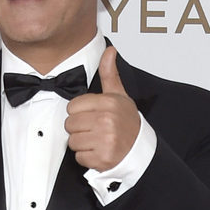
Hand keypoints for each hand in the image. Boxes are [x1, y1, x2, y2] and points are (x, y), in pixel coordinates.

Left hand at [64, 47, 140, 171]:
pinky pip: (79, 158)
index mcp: (109, 103)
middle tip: (94, 129)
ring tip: (96, 140)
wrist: (140, 149)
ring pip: (73, 141)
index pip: (72, 107)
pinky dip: (87, 158)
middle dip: (79, 128)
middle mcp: (106, 121)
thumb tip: (109, 51)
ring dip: (82, 143)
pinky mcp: (102, 158)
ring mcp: (104, 141)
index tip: (91, 115)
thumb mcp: (119, 96)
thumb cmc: (127, 123)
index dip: (79, 112)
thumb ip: (110, 74)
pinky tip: (98, 152)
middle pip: (70, 124)